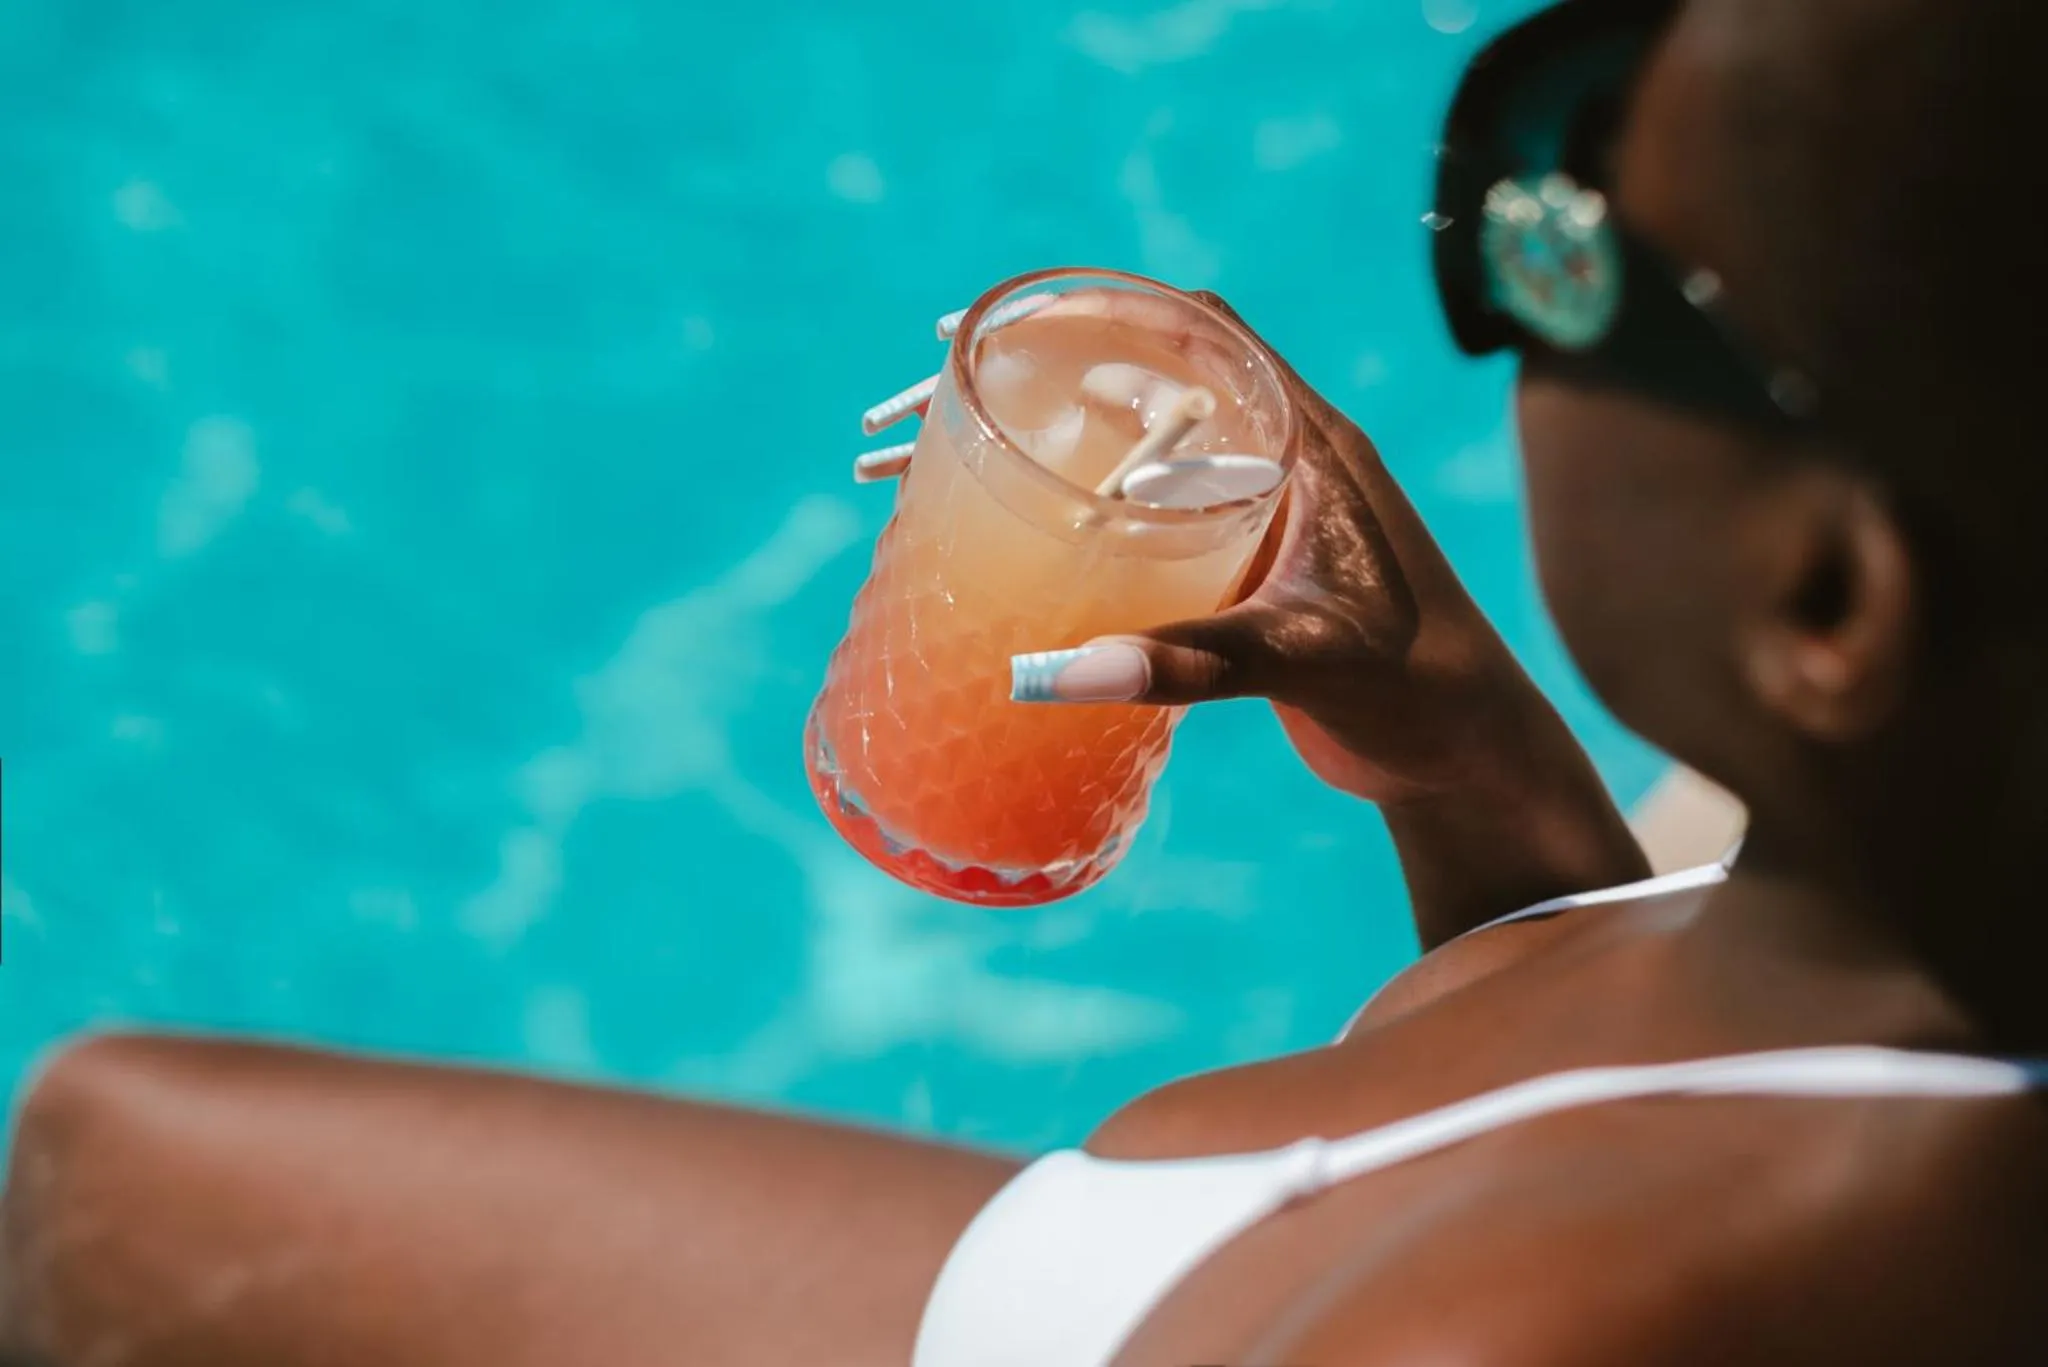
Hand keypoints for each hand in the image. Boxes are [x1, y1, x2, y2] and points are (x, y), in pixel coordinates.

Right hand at [1011, 292, 1556, 809]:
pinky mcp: (1251, 569)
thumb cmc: (1416, 688)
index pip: (1207, 333)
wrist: (1467, 753)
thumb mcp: (1302, 661)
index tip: (1016, 322)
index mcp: (1313, 445)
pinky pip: (1159, 515)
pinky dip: (1094, 512)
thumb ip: (1188, 662)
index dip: (1112, 309)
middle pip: (1161, 382)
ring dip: (1070, 444)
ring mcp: (1267, 514)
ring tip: (971, 455)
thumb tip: (1051, 674)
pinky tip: (1034, 540)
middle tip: (958, 394)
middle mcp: (1288, 461)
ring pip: (1153, 451)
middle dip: (1061, 376)